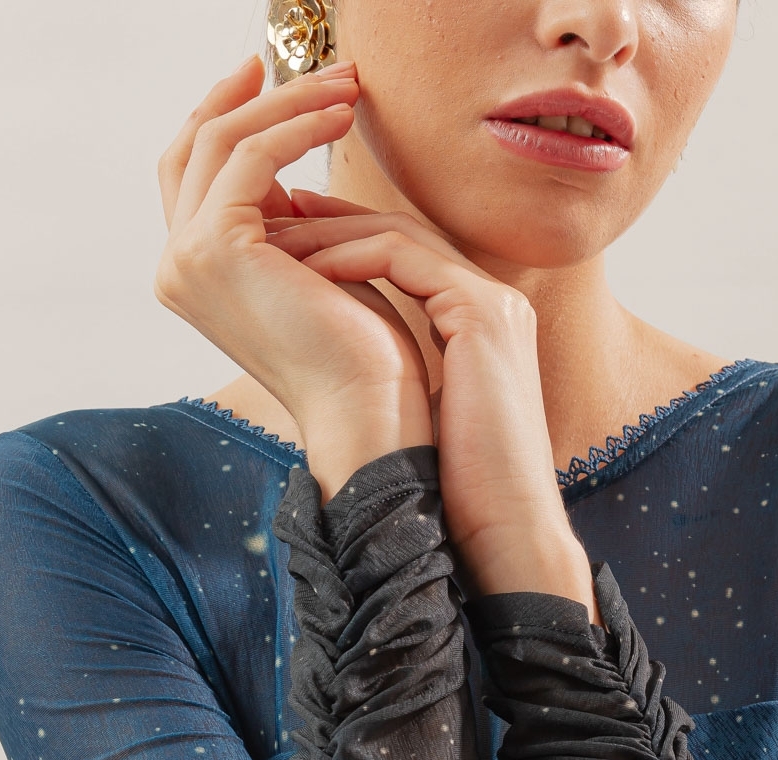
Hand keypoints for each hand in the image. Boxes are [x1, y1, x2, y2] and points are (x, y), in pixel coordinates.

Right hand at [156, 58, 431, 498]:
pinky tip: (340, 117)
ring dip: (288, 103)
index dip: (230, 118)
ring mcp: (187, 258)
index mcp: (194, 277)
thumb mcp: (313, 272)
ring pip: (224, 142)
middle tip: (319, 67)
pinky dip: (296, 127)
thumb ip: (286, 230)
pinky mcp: (216, 247)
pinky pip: (251, 158)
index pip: (195, 174)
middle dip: (255, 97)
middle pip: (196, 147)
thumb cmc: (360, 354)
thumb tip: (290, 186)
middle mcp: (177, 267)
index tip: (273, 78)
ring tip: (348, 86)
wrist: (368, 407)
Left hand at [268, 197, 596, 615]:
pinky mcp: (482, 315)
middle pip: (403, 230)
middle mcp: (494, 303)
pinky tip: (302, 270)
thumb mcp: (424, 419)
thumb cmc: (463, 494)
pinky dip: (348, 255)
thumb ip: (401, 379)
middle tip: (269, 213)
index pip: (409, 256)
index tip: (289, 238)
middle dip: (331, 217)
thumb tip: (340, 374)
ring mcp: (494, 304)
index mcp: (483, 326)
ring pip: (399, 232)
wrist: (508, 530)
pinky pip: (401, 256)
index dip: (345, 240)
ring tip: (273, 238)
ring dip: (330, 231)